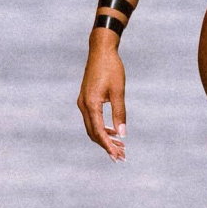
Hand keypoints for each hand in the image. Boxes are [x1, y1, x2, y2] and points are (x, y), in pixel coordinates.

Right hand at [78, 36, 127, 159]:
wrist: (101, 50)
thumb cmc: (112, 69)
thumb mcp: (119, 92)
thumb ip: (120, 113)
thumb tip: (123, 134)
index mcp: (91, 104)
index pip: (99, 132)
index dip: (108, 146)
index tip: (118, 156)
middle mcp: (84, 105)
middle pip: (93, 133)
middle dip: (106, 146)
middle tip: (121, 156)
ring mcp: (83, 102)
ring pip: (92, 127)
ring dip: (105, 138)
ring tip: (120, 146)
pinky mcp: (86, 99)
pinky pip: (92, 119)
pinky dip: (102, 128)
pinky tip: (113, 131)